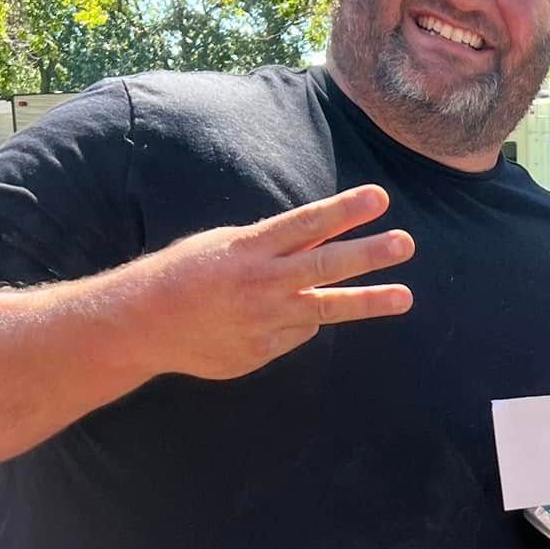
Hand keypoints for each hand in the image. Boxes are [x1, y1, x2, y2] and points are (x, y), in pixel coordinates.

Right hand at [132, 184, 413, 379]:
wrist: (144, 324)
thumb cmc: (185, 274)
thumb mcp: (225, 244)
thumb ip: (273, 245)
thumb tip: (320, 242)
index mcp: (249, 247)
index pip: (306, 223)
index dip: (345, 210)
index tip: (379, 198)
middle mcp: (261, 282)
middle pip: (325, 265)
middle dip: (369, 253)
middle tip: (405, 243)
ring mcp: (265, 319)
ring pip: (326, 307)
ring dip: (369, 301)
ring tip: (405, 297)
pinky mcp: (264, 350)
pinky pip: (297, 331)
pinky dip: (298, 321)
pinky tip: (273, 317)